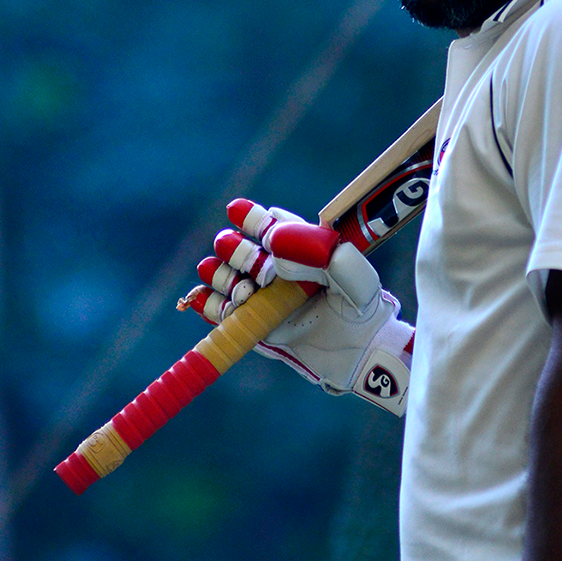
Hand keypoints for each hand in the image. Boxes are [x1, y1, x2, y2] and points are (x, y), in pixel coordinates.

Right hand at [180, 199, 412, 414]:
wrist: (360, 349)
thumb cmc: (360, 305)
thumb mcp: (350, 273)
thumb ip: (317, 252)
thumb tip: (274, 239)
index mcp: (300, 249)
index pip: (270, 226)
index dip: (252, 218)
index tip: (236, 211)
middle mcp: (277, 270)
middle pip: (243, 251)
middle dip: (234, 250)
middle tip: (237, 255)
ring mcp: (263, 297)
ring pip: (227, 278)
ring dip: (221, 277)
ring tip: (241, 290)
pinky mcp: (253, 324)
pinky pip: (222, 311)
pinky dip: (208, 303)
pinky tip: (201, 296)